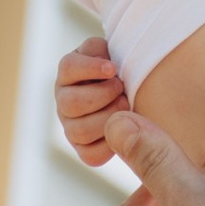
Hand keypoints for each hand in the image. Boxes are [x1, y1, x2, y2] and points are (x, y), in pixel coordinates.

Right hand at [55, 38, 129, 163]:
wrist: (139, 92)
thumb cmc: (127, 69)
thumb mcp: (116, 51)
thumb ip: (104, 51)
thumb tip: (108, 67)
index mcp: (70, 72)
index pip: (68, 67)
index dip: (90, 68)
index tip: (112, 68)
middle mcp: (64, 101)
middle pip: (71, 103)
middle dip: (102, 96)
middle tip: (122, 91)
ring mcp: (72, 127)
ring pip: (79, 130)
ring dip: (107, 119)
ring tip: (126, 108)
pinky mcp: (85, 150)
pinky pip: (90, 155)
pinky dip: (110, 145)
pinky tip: (123, 131)